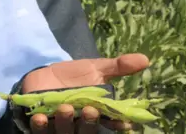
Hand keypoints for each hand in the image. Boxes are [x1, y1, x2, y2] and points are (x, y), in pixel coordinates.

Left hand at [21, 53, 149, 132]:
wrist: (45, 74)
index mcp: (97, 114)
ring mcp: (60, 126)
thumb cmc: (75, 75)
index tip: (124, 123)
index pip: (111, 125)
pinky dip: (41, 127)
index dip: (117, 125)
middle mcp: (80, 124)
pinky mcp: (41, 125)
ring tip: (65, 108)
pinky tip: (40, 118)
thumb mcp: (95, 69)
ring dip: (66, 123)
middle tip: (90, 110)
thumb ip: (118, 67)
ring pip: (65, 133)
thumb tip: (145, 59)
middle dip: (90, 123)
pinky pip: (41, 132)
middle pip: (88, 132)